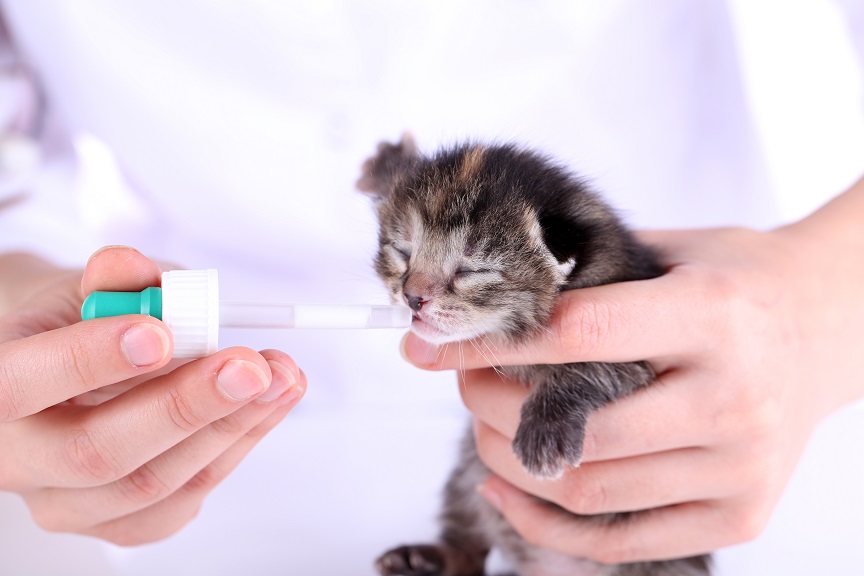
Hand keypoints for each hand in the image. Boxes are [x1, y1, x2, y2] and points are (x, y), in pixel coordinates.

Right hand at [0, 246, 306, 544]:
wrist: (74, 371)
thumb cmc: (78, 326)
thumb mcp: (85, 288)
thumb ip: (112, 277)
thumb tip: (132, 268)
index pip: (18, 385)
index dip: (87, 361)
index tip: (159, 334)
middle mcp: (20, 462)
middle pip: (97, 453)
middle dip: (184, 406)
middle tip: (248, 368)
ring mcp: (68, 504)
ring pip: (153, 484)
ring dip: (231, 426)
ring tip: (281, 377)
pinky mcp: (121, 523)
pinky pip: (185, 497)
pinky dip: (236, 447)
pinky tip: (266, 407)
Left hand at [400, 180, 863, 562]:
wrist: (828, 330)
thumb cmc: (739, 286)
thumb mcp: (675, 251)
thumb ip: (594, 273)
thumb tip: (489, 302)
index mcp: (713, 314)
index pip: (580, 333)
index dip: (496, 341)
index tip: (436, 342)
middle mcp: (731, 395)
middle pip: (578, 424)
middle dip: (491, 406)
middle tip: (463, 383)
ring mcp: (739, 465)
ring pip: (589, 487)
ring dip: (511, 461)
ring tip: (482, 428)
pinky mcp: (739, 513)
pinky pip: (621, 540)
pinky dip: (547, 523)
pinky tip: (509, 487)